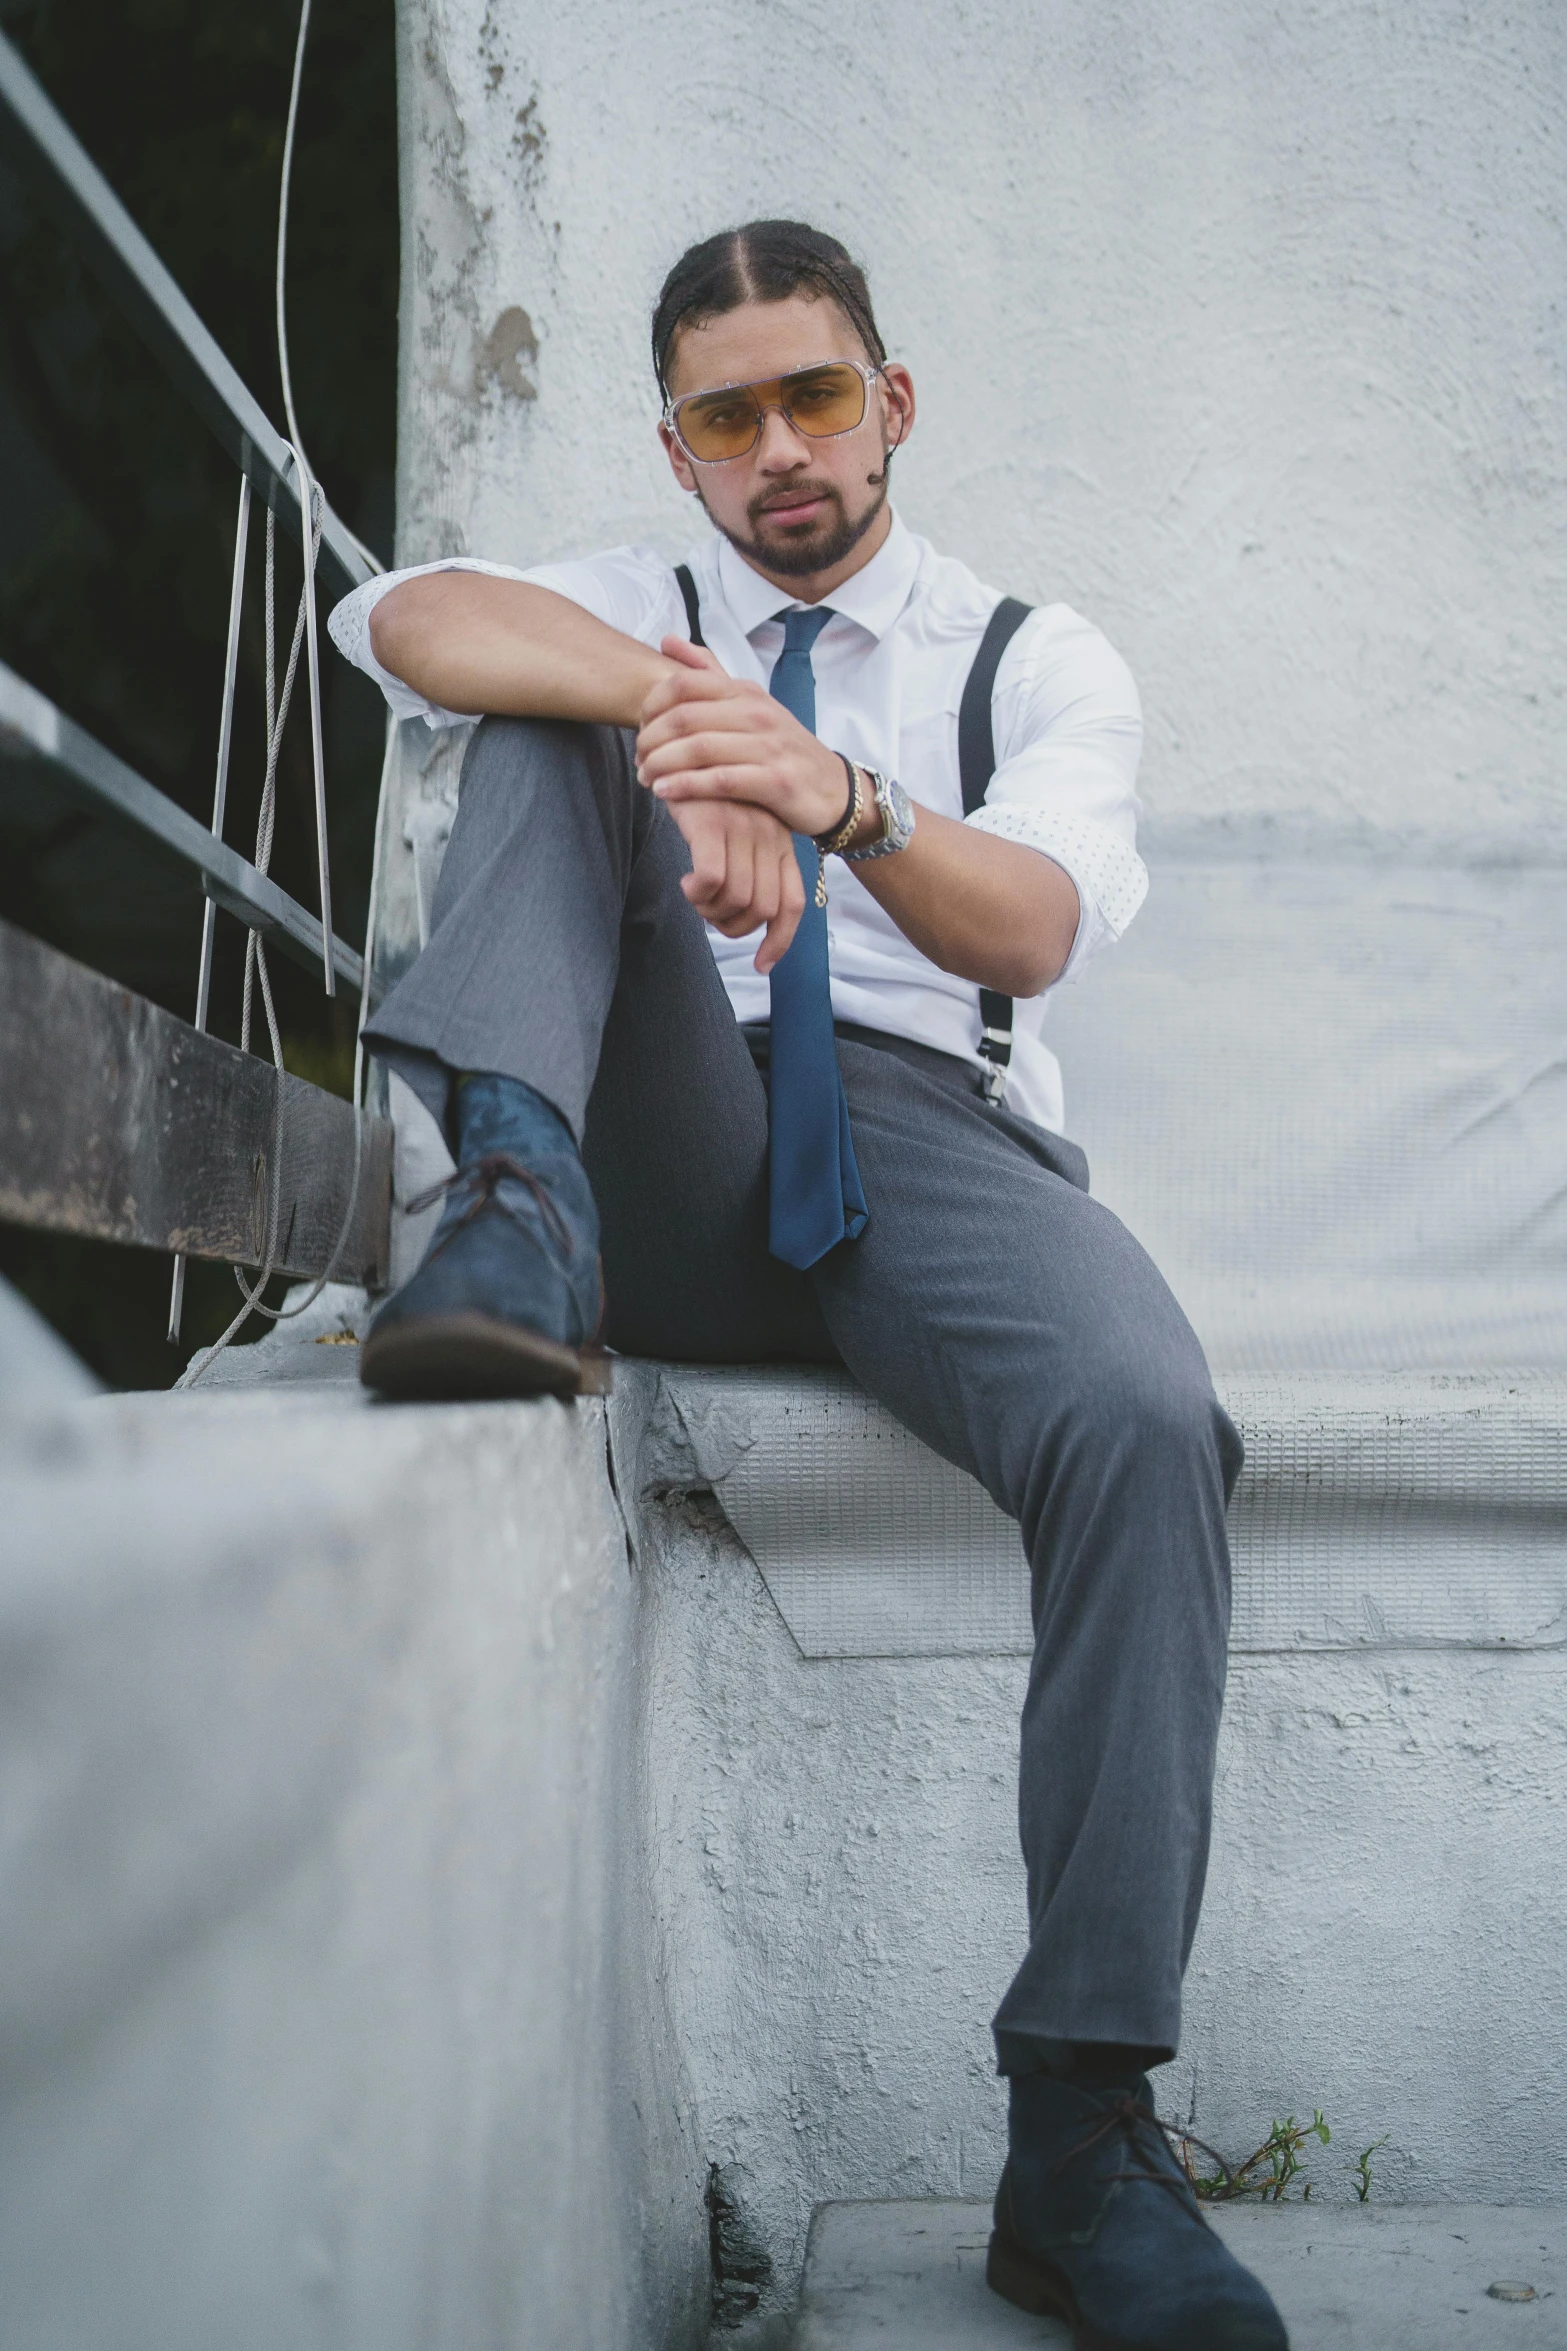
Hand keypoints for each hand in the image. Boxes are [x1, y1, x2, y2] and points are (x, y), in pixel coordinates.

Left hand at [636, 636, 850, 837]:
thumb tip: (668, 639)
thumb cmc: (782, 748)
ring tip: (645, 778)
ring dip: (662, 765)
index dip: (652, 705)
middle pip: (685, 718)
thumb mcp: (751, 703)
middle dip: (651, 740)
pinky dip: (686, 786)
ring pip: (699, 749)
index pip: (685, 684)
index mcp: (746, 692)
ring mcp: (768, 746)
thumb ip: (709, 673)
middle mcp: (757, 713)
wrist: (833, 789)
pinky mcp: (775, 782)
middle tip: (638, 759)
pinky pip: (720, 780)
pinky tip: (665, 792)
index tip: (640, 727)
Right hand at [667, 795, 805, 974]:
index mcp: (782, 843)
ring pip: (737, 899)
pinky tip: (687, 881)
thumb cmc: (709, 799)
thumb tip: (741, 919)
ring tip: (695, 895)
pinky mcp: (713, 822)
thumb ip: (749, 869)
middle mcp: (769, 836)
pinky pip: (712, 880)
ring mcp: (743, 828)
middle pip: (762, 909)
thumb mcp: (739, 832)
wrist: (684, 749)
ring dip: (711, 911)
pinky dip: (698, 893)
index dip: (780, 941)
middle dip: (733, 926)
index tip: (761, 965)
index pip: (793, 904)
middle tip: (708, 914)